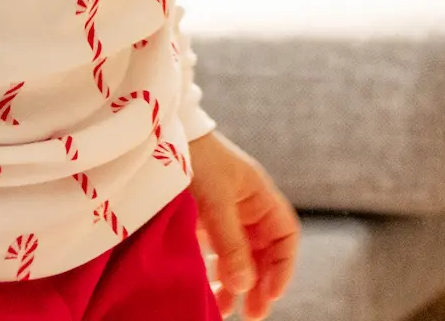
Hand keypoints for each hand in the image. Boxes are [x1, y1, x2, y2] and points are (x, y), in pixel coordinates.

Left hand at [190, 130, 299, 317]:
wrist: (159, 140)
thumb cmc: (196, 161)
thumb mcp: (216, 202)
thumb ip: (231, 244)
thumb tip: (245, 286)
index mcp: (259, 197)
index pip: (285, 235)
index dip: (283, 266)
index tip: (271, 294)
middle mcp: (247, 208)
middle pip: (264, 251)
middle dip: (261, 283)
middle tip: (252, 315)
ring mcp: (225, 215)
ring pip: (241, 256)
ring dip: (238, 283)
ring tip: (228, 311)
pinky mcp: (203, 222)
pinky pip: (218, 254)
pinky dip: (216, 274)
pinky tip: (210, 291)